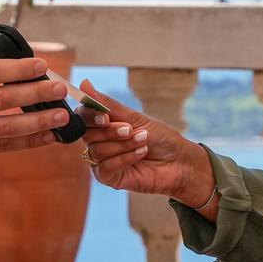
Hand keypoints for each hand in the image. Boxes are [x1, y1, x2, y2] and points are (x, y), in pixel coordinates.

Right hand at [0, 59, 75, 182]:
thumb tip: (1, 67)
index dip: (20, 69)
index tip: (43, 66)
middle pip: (4, 98)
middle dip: (37, 93)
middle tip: (61, 88)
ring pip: (6, 126)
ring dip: (38, 121)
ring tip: (61, 115)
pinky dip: (25, 142)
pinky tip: (45, 137)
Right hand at [77, 83, 217, 214]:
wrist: (180, 161)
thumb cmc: (160, 137)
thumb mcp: (135, 117)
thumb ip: (108, 104)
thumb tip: (84, 84)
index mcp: (104, 124)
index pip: (83, 116)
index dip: (90, 116)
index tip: (106, 117)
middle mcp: (100, 142)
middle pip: (87, 135)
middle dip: (111, 132)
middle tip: (131, 130)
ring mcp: (103, 160)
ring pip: (97, 151)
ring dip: (122, 145)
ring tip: (143, 141)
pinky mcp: (109, 178)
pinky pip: (105, 168)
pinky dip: (124, 159)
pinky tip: (141, 154)